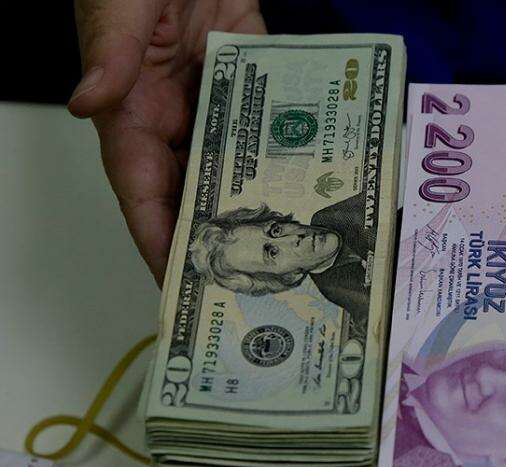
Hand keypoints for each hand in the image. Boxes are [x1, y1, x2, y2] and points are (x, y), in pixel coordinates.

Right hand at [69, 0, 264, 283]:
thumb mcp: (119, 9)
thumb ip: (109, 55)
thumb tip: (87, 100)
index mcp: (132, 114)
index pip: (143, 193)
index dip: (160, 240)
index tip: (180, 286)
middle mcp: (174, 120)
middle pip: (194, 195)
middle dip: (215, 242)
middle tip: (245, 286)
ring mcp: (214, 107)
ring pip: (234, 172)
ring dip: (253, 210)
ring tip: (283, 255)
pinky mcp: (249, 87)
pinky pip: (266, 134)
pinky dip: (282, 163)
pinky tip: (306, 192)